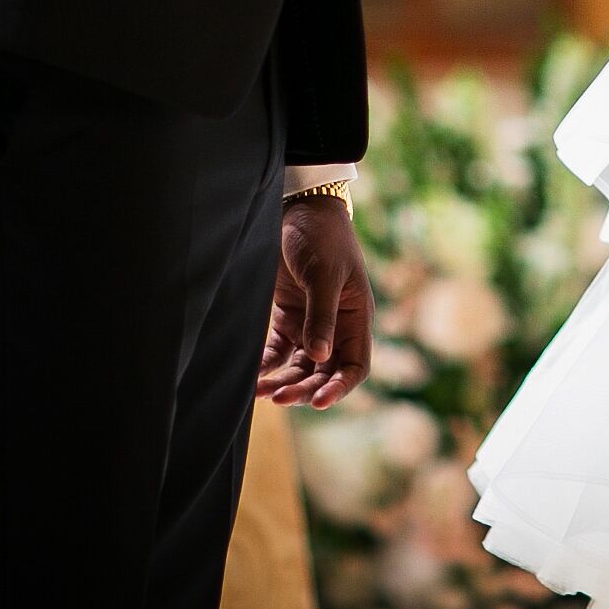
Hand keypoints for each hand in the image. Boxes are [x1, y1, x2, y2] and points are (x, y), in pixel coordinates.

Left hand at [258, 196, 372, 407]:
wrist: (296, 208)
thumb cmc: (321, 237)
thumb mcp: (324, 275)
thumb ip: (322, 316)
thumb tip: (321, 358)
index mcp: (355, 317)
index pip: (355, 364)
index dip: (341, 387)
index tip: (320, 401)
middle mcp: (335, 326)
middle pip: (325, 372)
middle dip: (306, 389)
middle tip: (281, 397)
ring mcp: (310, 323)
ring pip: (300, 366)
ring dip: (285, 381)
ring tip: (262, 393)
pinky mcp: (286, 317)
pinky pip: (278, 351)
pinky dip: (267, 365)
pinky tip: (252, 377)